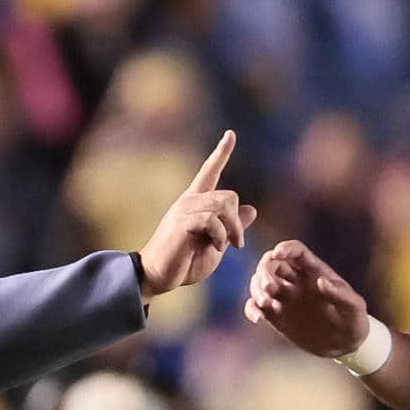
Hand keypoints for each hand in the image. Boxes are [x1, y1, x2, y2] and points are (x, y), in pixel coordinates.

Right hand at [137, 131, 255, 298]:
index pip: (210, 171)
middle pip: (228, 196)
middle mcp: (189, 201)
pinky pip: (211, 220)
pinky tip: (217, 247)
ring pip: (222, 205)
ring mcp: (184, 210)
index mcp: (196, 203)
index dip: (221, 152)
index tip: (230, 134)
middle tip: (238, 244)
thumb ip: (231, 227)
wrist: (158, 276)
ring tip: (228, 246)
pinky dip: (221, 235)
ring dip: (232, 229)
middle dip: (238, 222)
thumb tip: (251, 209)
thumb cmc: (185, 262)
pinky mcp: (182, 222)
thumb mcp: (217, 244)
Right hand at [244, 240, 369, 356]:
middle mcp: (297, 281)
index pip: (296, 252)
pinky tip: (258, 319)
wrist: (346, 346)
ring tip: (265, 302)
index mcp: (315, 272)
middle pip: (272, 263)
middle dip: (265, 270)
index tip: (277, 254)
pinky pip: (256, 306)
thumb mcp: (354, 308)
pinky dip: (251, 309)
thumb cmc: (354, 322)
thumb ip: (340, 294)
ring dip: (256, 287)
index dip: (285, 248)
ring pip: (260, 282)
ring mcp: (285, 298)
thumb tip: (320, 281)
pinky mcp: (277, 316)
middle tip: (270, 287)